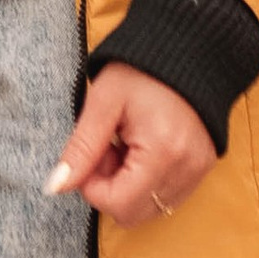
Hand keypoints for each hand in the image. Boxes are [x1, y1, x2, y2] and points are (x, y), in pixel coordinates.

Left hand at [43, 65, 216, 226]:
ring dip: (130, 185)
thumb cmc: (141, 68)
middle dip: (111, 186)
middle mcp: (186, 169)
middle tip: (109, 145)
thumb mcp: (103, 102)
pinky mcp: (203, 167)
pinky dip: (149, 180)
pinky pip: (168, 195)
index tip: (92, 152)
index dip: (93, 186)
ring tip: (128, 142)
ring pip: (150, 207)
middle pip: (134, 213)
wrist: (188, 44)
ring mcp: (198, 171)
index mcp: (162, 152)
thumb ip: (80, 148)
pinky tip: (145, 146)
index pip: (118, 205)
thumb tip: (55, 187)